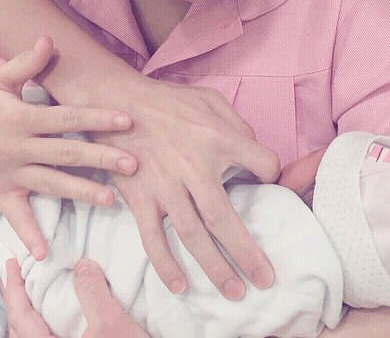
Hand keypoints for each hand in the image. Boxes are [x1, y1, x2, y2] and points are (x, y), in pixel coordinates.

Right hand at [0, 37, 136, 258]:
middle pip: (66, 152)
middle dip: (101, 158)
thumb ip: (26, 62)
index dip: (97, 117)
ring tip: (110, 200)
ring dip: (80, 192)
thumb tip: (50, 38)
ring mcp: (9, 174)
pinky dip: (29, 233)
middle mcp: (18, 147)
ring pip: (51, 183)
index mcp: (21, 117)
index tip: (127, 120)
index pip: (66, 117)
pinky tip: (47, 253)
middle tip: (133, 164)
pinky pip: (16, 216)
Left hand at [3, 258, 149, 337]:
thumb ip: (92, 292)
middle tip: (14, 276)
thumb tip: (81, 265)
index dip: (14, 288)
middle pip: (16, 330)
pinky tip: (47, 316)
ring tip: (26, 294)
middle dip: (13, 301)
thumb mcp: (111, 322)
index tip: (11, 263)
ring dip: (24, 315)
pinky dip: (37, 325)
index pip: (20, 315)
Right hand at [93, 76, 279, 299]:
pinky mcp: (140, 196)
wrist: (117, 100)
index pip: (263, 163)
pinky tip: (179, 284)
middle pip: (225, 219)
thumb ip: (236, 123)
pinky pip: (152, 237)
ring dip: (214, 268)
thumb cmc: (168, 100)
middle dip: (247, 253)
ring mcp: (165, 186)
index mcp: (218, 139)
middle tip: (265, 279)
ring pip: (192, 236)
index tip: (269, 181)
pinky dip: (164, 264)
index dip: (272, 173)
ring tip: (234, 291)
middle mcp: (195, 167)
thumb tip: (253, 149)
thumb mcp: (209, 98)